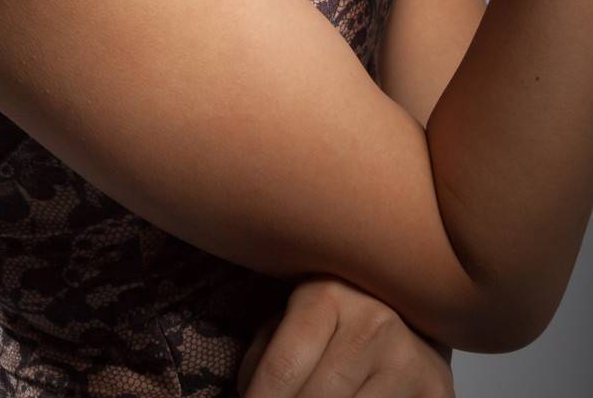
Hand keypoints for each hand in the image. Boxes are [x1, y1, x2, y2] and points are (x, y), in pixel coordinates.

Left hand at [235, 276, 453, 395]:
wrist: (412, 307)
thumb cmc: (333, 318)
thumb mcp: (290, 319)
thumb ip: (265, 356)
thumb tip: (244, 396)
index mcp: (328, 295)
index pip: (283, 369)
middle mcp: (374, 323)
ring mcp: (411, 360)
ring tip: (310, 397)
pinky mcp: (438, 391)